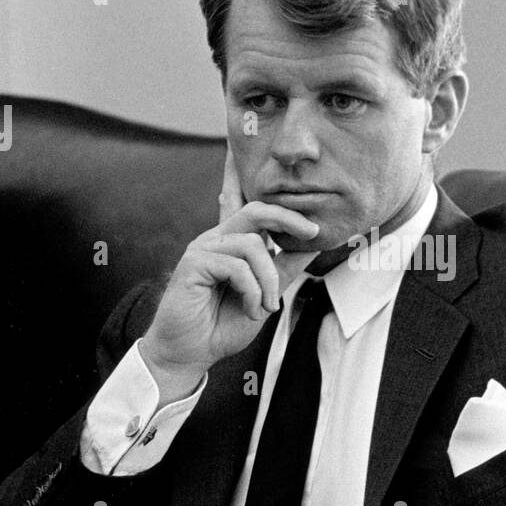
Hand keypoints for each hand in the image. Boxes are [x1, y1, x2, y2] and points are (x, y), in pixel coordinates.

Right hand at [139, 146, 318, 399]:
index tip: (244, 152)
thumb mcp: (264, 294)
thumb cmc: (223, 324)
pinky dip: (252, 290)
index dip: (238, 174)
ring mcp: (203, 249)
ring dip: (269, 280)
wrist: (191, 353)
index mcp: (230, 243)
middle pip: (256, 210)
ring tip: (267, 306)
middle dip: (289, 217)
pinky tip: (250, 308)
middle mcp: (216, 240)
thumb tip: (313, 244)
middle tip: (314, 231)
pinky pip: (237, 266)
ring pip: (253, 245)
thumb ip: (283, 268)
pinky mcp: (194, 263)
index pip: (237, 201)